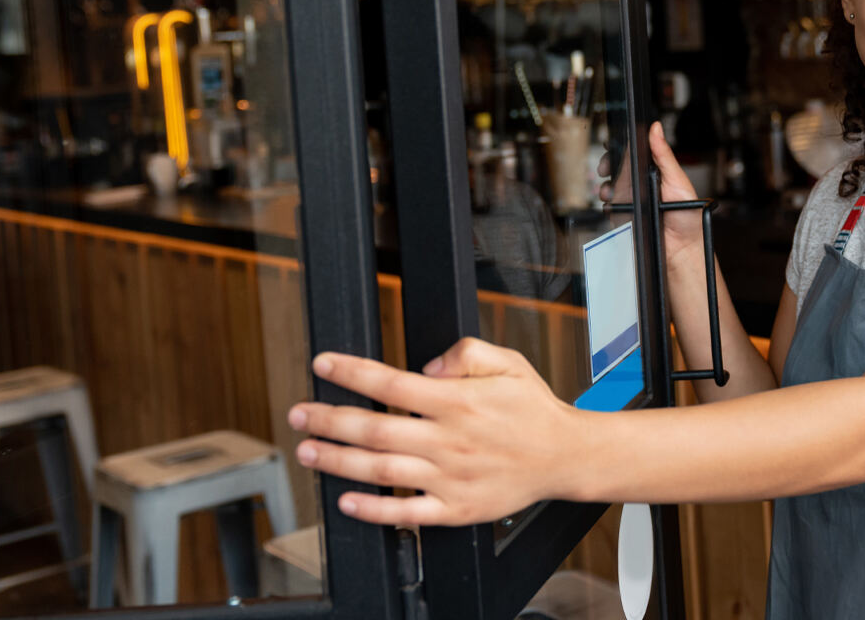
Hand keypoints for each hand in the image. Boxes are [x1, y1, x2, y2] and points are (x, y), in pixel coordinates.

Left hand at [287, 338, 584, 526]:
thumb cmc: (532, 408)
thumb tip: (427, 366)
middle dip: (329, 419)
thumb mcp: (507, 361)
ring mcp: (450, 477)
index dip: (351, 372)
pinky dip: (374, 510)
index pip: (391, 383)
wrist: (565, 456)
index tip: (322, 364)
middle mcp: (449, 440)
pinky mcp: (456, 508)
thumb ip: (465, 352)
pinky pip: (407, 512)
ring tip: (309, 451)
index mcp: (458, 401)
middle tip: (298, 414)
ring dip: (338, 461)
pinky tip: (347, 501)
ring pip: (382, 470)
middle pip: (375, 428)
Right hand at [598, 122, 704, 262]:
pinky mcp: (625, 215)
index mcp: (656, 171)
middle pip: (618, 166)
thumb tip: (656, 129)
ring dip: (606, 184)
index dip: (622, 145)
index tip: (614, 142)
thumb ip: (664, 155)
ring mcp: (632, 199)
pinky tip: (612, 203)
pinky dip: (607, 203)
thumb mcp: (678, 181)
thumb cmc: (688, 217)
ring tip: (610, 189)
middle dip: (608, 163)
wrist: (682, 250)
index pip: (635, 152)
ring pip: (610, 185)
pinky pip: (609, 205)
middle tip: (606, 166)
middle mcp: (642, 183)